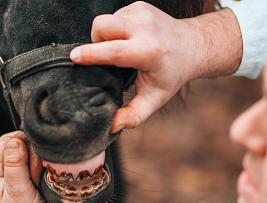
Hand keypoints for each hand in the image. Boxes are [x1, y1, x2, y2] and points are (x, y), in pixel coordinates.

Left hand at [0, 132, 76, 202]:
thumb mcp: (18, 193)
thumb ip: (16, 165)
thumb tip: (15, 140)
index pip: (7, 141)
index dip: (25, 142)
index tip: (37, 157)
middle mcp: (1, 175)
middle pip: (21, 147)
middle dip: (35, 156)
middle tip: (39, 176)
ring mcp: (15, 182)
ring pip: (32, 159)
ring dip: (42, 166)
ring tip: (42, 183)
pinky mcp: (27, 188)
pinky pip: (38, 171)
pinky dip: (45, 174)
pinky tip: (47, 185)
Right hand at [70, 2, 241, 132]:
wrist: (192, 46)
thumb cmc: (171, 74)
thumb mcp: (155, 99)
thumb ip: (134, 116)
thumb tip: (112, 126)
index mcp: (148, 52)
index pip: (113, 51)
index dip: (91, 54)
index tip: (74, 57)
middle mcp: (145, 28)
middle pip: (102, 26)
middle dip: (95, 42)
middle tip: (106, 58)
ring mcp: (141, 13)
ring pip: (105, 20)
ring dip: (106, 36)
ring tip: (121, 49)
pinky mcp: (138, 5)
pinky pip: (113, 16)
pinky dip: (115, 29)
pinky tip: (129, 39)